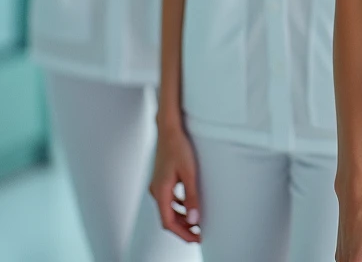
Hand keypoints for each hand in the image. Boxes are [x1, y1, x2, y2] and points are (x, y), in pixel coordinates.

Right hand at [150, 118, 200, 243]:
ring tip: (196, 222)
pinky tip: (189, 204)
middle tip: (199, 234)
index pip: (169, 222)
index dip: (182, 233)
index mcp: (161, 192)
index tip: (196, 238)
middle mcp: (156, 191)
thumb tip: (195, 219)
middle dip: (183, 228)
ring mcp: (158, 185)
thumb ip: (192, 196)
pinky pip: (169, 199)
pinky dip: (179, 206)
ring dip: (181, 217)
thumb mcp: (190, 172)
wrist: (169, 129)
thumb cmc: (179, 147)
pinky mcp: (162, 179)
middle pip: (168, 217)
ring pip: (168, 209)